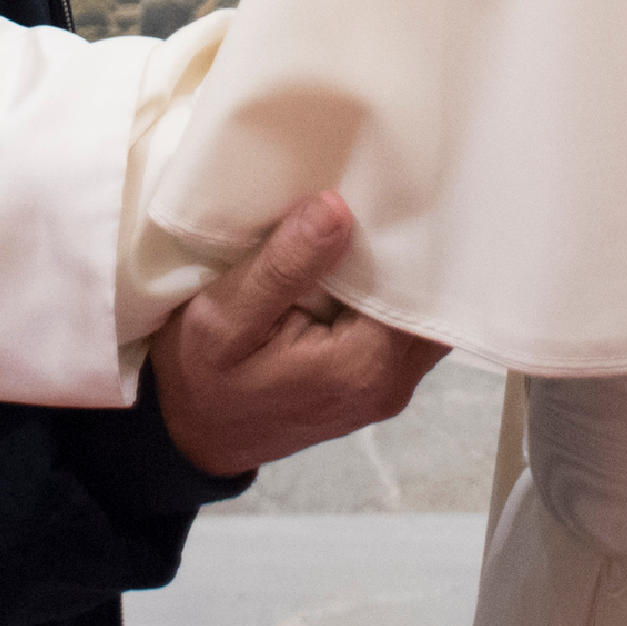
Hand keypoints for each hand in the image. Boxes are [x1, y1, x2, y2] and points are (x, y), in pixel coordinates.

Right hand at [150, 193, 445, 475]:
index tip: (394, 188)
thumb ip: (282, 268)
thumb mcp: (223, 319)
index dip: (410, 237)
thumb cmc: (201, 378)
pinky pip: (404, 329)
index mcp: (362, 367)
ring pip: (425, 315)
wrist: (193, 437)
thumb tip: (336, 208)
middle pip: (433, 301)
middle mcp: (391, 383)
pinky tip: (362, 259)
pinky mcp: (377, 384)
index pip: (419, 287)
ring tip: (375, 217)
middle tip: (389, 189)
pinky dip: (390, 293)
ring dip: (403, 272)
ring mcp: (388, 388)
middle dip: (414, 250)